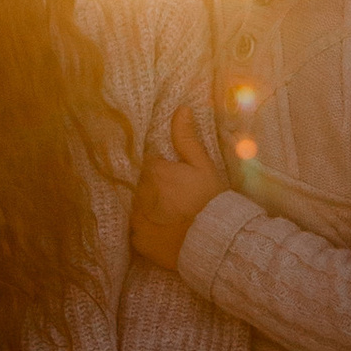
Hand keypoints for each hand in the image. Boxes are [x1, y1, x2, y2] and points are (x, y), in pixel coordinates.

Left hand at [130, 107, 224, 273]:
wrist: (214, 242)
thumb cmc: (210, 200)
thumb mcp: (202, 165)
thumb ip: (186, 138)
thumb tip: (180, 109)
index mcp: (153, 171)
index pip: (150, 164)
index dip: (163, 170)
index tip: (175, 178)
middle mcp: (139, 194)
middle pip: (142, 185)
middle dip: (156, 188)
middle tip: (177, 198)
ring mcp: (137, 220)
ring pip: (139, 207)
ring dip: (150, 208)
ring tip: (171, 215)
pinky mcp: (139, 241)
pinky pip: (139, 231)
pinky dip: (149, 229)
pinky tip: (165, 231)